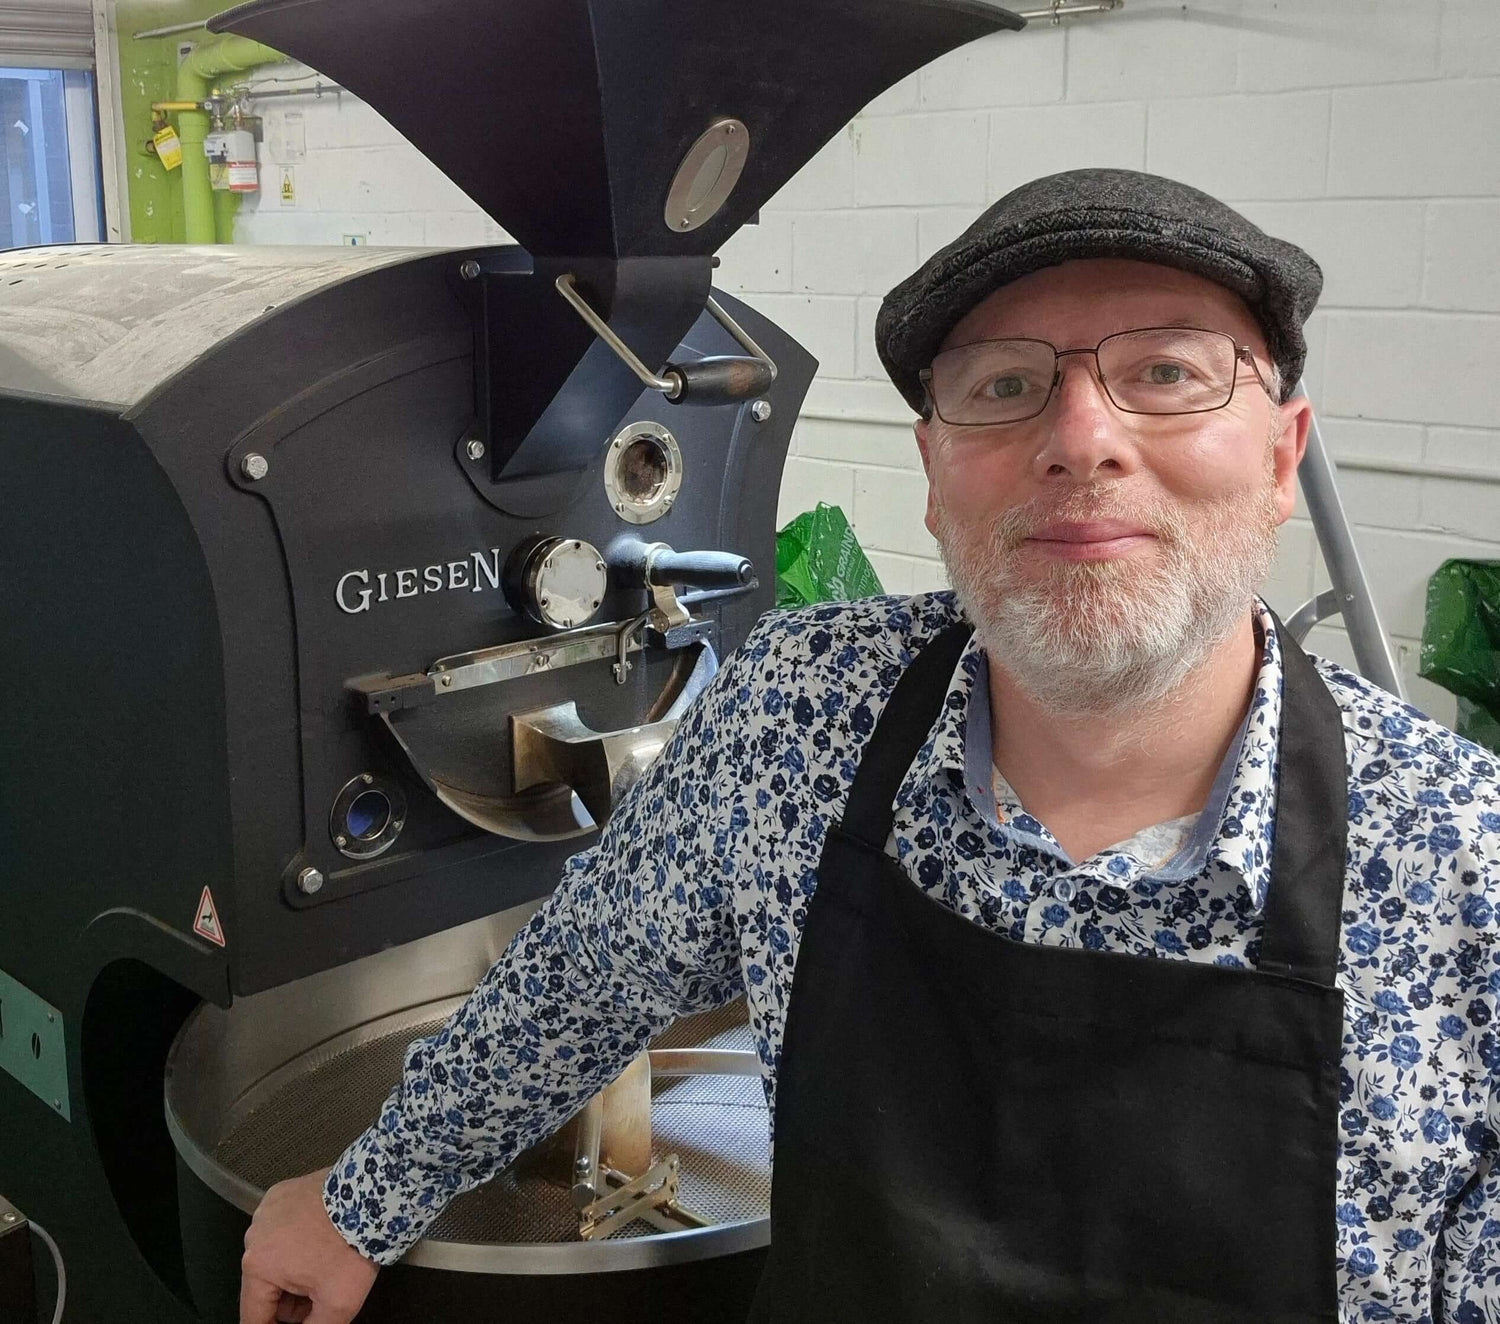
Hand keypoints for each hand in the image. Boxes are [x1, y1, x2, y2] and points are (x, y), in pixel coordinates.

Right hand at [240, 1169, 379, 1323]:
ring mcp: (266, 1211)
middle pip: (264, 1287)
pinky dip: (297, 1237)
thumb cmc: (351, 1247)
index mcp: (257, 1266)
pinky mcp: (282, 1193)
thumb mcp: (337, 1304)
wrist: (371, 1197)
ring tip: (325, 1263)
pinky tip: (320, 1236)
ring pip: (273, 1256)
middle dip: (289, 1298)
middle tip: (320, 1295)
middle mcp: (253, 1237)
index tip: (298, 1320)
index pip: (253, 1317)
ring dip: (293, 1268)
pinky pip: (282, 1227)